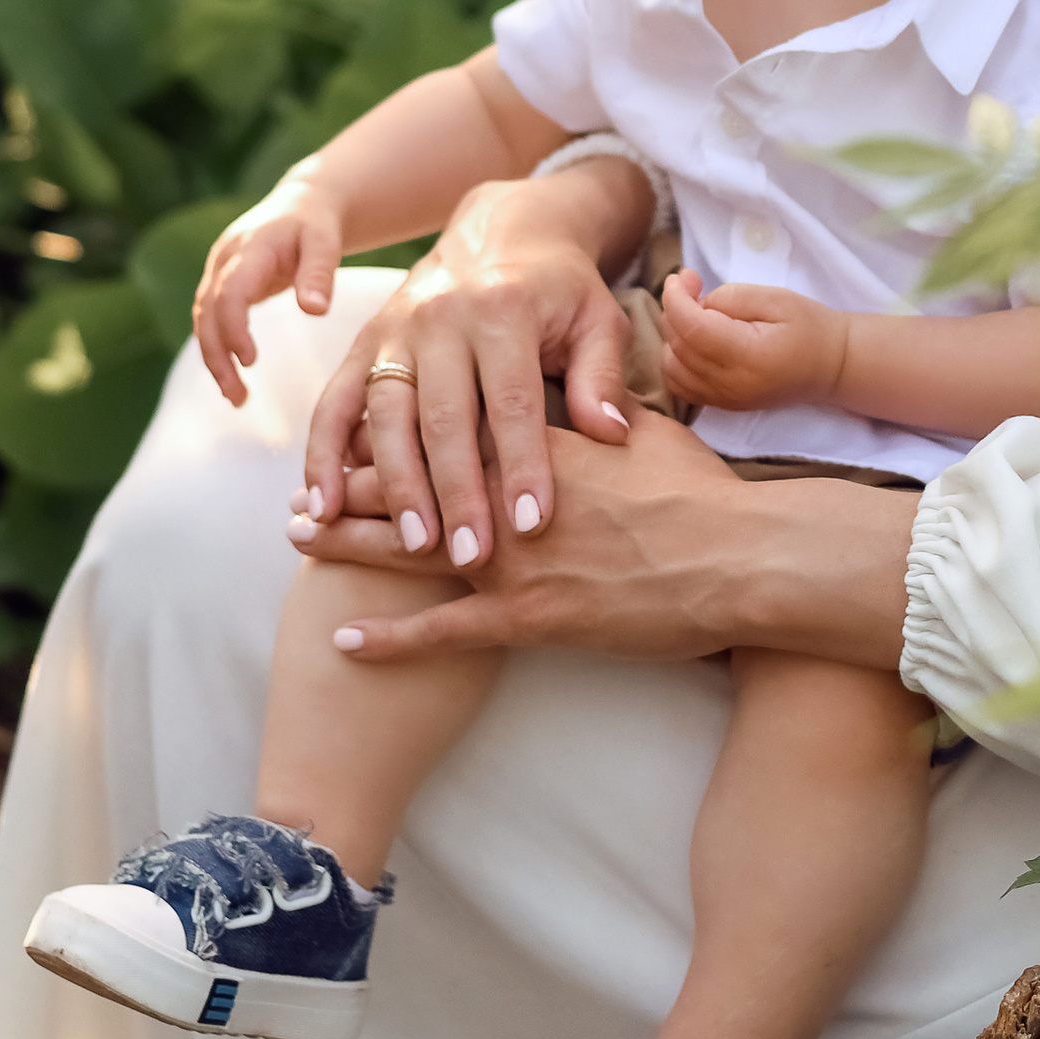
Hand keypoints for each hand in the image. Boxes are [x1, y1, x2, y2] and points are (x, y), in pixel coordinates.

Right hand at [196, 165, 348, 404]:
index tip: (249, 361)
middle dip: (218, 356)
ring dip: (214, 358)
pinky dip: (217, 347)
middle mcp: (225, 259)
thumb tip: (314, 311)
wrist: (300, 204)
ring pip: (204, 319)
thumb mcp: (325, 242)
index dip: (234, 327)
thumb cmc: (316, 225)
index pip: (230, 291)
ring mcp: (218, 270)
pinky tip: (232, 374)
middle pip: (209, 312)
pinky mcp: (220, 283)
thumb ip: (319, 274)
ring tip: (236, 397)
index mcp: (250, 247)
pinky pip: (210, 318)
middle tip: (238, 396)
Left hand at [290, 400, 917, 677]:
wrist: (739, 558)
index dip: (394, 431)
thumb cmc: (704, 494)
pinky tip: (344, 638)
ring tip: (299, 540)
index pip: (448, 426)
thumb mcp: (649, 431)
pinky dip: (388, 636)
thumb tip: (592, 401)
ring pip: (407, 548)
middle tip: (299, 491)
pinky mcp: (527, 617)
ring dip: (348, 544)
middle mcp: (510, 493)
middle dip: (350, 485)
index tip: (355, 434)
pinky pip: (440, 630)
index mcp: (538, 442)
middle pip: (410, 480)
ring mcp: (513, 558)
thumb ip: (604, 414)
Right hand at [299, 167, 649, 565]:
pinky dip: (323, 456)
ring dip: (396, 486)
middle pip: (445, 416)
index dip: (521, 465)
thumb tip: (610, 435)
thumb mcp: (597, 318)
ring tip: (415, 546)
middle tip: (471, 556)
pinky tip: (324, 508)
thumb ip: (601, 376)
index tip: (531, 524)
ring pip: (387, 416)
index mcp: (504, 309)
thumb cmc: (559, 290)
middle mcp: (441, 317)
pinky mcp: (362, 344)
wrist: (499, 232)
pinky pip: (334, 404)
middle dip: (457, 492)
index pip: (512, 400)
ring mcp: (394, 331)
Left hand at [657, 271, 846, 414]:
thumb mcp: (776, 298)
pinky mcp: (722, 404)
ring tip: (695, 312)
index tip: (680, 276)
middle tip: (693, 284)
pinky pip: (680, 384)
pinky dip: (676, 359)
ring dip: (674, 335)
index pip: (692, 328)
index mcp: (747, 356)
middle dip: (675, 309)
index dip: (676, 298)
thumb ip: (732, 297)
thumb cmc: (809, 327)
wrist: (831, 367)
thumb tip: (696, 302)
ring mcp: (724, 399)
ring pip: (672, 366)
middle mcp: (730, 384)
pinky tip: (693, 339)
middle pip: (678, 345)